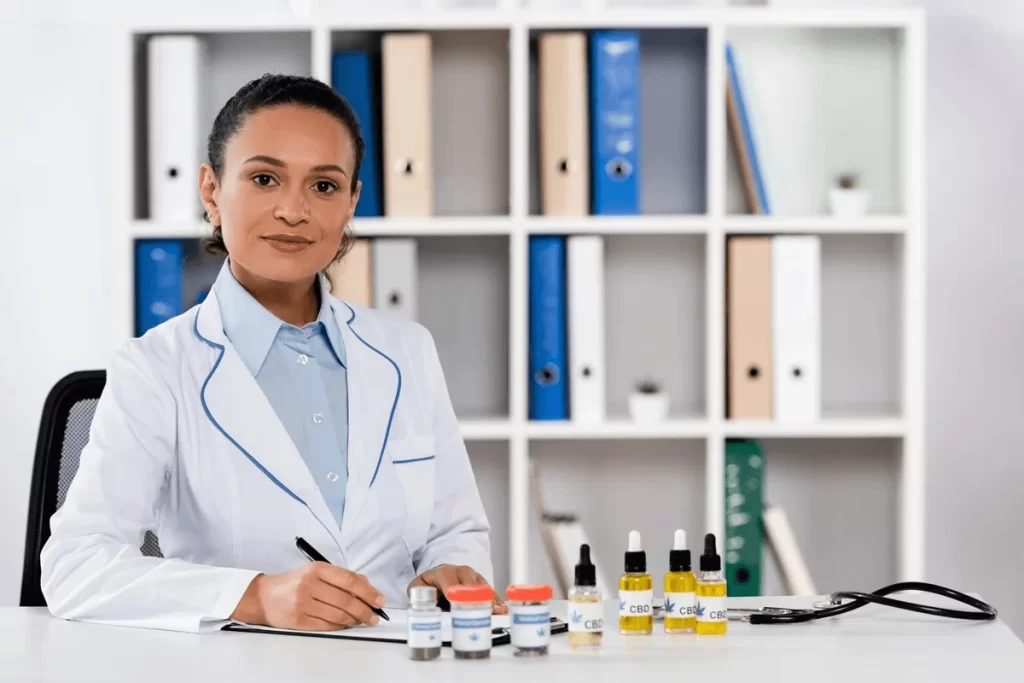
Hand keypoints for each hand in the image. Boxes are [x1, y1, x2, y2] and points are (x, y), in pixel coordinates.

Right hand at [232, 563, 386, 630]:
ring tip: (364, 620)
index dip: (368, 592)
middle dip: (365, 610)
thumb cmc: (293, 582)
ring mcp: (303, 604)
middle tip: (375, 615)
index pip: (349, 580)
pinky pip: (327, 625)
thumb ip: (341, 576)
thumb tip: (366, 585)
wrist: (263, 596)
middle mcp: (310, 585)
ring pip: (338, 615)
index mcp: (316, 569)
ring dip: (355, 619)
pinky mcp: (299, 620)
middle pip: (346, 600)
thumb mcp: (316, 571)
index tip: (379, 599)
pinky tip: (347, 623)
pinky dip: (341, 625)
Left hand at [409, 564, 507, 614]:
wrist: (439, 574)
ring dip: (491, 601)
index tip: (463, 606)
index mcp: (444, 573)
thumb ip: (418, 594)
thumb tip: (423, 605)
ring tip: (499, 612)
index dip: (458, 596)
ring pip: (483, 589)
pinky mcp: (482, 583)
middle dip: (478, 600)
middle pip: (471, 587)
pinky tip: (503, 609)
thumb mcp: (417, 587)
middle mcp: (461, 572)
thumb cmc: (429, 584)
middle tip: (486, 612)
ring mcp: (473, 576)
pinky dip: (497, 601)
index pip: (452, 585)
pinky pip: (490, 592)